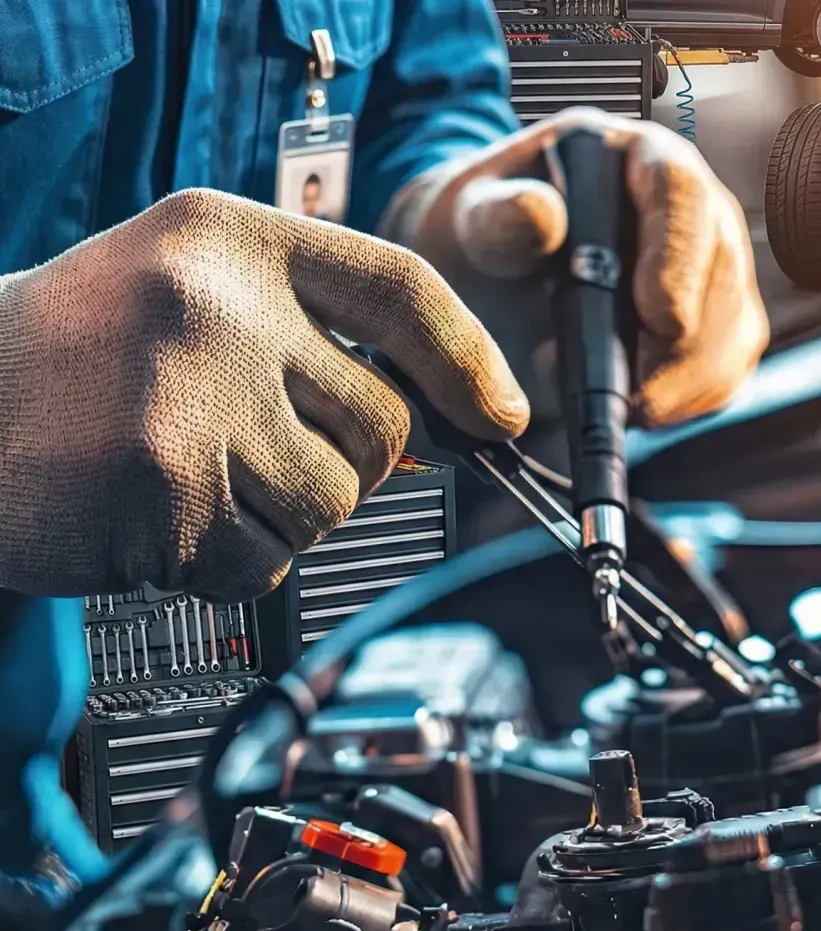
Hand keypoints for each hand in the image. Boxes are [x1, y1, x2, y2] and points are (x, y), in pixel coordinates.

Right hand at [0, 188, 526, 598]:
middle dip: (341, 462)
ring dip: (280, 519)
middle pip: (384, 424)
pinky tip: (160, 520)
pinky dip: (227, 563)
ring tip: (192, 481)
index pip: (399, 289)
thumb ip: (307, 338)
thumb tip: (443, 419)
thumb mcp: (187, 297)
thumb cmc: (74, 364)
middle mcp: (216, 304)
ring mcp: (191, 398)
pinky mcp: (169, 494)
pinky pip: (266, 563)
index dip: (470, 360)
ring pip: (335, 504)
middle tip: (250, 452)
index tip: (505, 415)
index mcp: (227, 238)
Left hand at [385, 108, 767, 427]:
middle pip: (720, 269)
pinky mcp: (721, 327)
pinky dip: (680, 404)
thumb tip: (541, 214)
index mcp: (633, 157)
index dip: (678, 255)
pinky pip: (723, 375)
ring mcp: (714, 267)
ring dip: (674, 384)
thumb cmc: (488, 243)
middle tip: (620, 391)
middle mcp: (690, 205)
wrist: (498, 291)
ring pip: (731, 332)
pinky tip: (630, 402)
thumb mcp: (474, 223)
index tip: (659, 317)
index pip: (681, 190)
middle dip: (675, 346)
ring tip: (605, 394)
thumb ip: (498, 219)